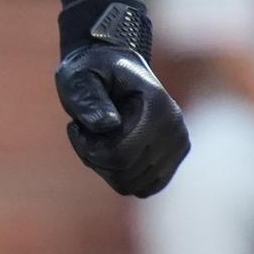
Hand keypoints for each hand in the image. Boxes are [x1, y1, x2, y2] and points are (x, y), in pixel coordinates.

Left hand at [54, 0, 187, 196]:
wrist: (115, 66)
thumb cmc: (93, 71)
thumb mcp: (79, 78)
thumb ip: (88, 98)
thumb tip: (107, 125)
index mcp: (157, 105)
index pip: (120, 155)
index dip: (88, 149)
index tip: (74, 126)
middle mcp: (175, 128)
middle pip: (125, 174)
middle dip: (96, 159)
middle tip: (85, 132)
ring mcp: (179, 144)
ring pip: (132, 185)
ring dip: (106, 168)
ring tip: (99, 138)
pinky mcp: (175, 158)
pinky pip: (143, 188)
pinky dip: (122, 176)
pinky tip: (112, 150)